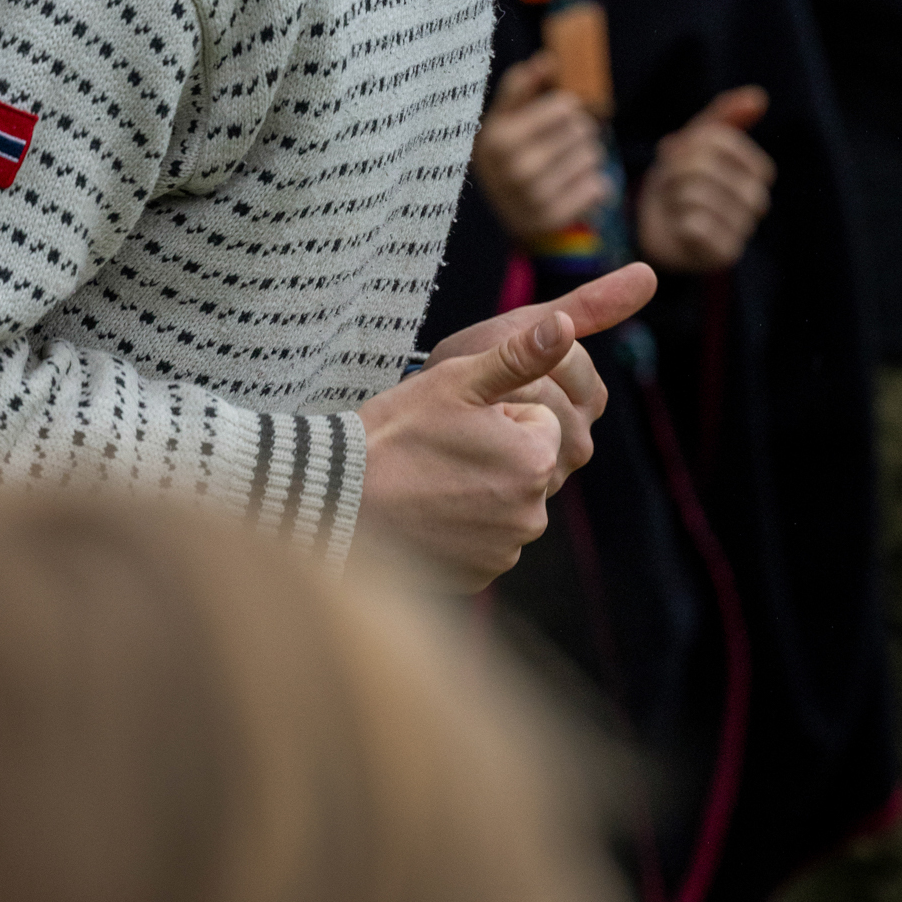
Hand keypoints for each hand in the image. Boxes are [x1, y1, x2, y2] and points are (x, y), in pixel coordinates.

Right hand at [355, 264, 655, 589]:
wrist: (336, 501)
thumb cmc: (396, 433)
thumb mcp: (458, 381)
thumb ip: (520, 355)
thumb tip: (566, 323)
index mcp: (535, 461)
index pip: (537, 420)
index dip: (496, 413)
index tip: (455, 422)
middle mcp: (531, 516)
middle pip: (523, 464)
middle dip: (493, 453)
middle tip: (438, 449)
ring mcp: (503, 552)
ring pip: (503, 502)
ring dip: (477, 490)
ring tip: (427, 479)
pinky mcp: (477, 578)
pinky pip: (482, 540)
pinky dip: (460, 527)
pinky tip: (424, 513)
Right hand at [471, 51, 610, 242]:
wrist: (504, 210)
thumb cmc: (505, 153)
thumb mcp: (500, 118)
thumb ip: (520, 86)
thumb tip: (547, 59)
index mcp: (500, 139)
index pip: (564, 106)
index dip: (567, 106)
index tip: (559, 113)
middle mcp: (516, 170)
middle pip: (581, 129)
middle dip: (578, 129)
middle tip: (565, 139)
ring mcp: (536, 197)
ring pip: (593, 155)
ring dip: (588, 153)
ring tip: (569, 160)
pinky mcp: (556, 218)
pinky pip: (599, 186)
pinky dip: (593, 181)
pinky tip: (575, 183)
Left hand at [635, 87, 774, 273]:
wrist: (655, 225)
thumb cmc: (679, 178)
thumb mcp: (696, 141)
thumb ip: (725, 117)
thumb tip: (758, 97)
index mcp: (757, 170)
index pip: (723, 140)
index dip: (691, 142)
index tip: (678, 151)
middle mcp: (757, 201)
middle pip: (707, 166)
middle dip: (676, 168)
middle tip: (670, 180)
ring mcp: (743, 230)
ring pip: (698, 196)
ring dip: (673, 196)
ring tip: (674, 203)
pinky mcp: (724, 255)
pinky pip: (696, 226)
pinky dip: (677, 222)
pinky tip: (680, 228)